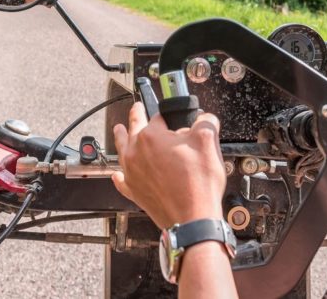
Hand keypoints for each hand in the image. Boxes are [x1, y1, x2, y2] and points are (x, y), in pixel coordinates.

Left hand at [112, 101, 225, 228]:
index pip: (158, 116)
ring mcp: (132, 173)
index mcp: (152, 136)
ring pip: (121, 150)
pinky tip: (117, 174)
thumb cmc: (197, 185)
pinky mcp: (134, 192)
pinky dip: (119, 176)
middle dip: (135, 115)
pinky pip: (121, 180)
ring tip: (119, 129)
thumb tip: (204, 118)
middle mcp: (136, 153)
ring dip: (120, 138)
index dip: (167, 114)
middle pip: (133, 128)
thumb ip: (206, 121)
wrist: (191, 219)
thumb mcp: (209, 142)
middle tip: (136, 108)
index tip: (169, 113)